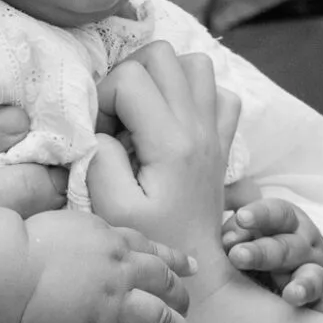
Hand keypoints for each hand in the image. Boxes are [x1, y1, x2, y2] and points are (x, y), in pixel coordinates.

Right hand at [14, 209, 200, 322]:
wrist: (6, 268)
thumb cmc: (23, 243)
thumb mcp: (68, 225)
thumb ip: (89, 235)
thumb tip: (91, 242)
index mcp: (112, 243)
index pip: (152, 252)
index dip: (175, 261)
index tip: (191, 269)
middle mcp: (120, 274)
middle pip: (165, 285)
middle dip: (182, 300)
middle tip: (188, 311)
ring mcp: (110, 308)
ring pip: (160, 322)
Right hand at [88, 44, 238, 294]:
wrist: (201, 269)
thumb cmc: (153, 241)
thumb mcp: (113, 209)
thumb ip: (100, 160)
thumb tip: (101, 129)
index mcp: (172, 142)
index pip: (129, 77)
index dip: (103, 97)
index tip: (101, 134)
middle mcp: (199, 127)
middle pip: (162, 54)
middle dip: (128, 75)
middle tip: (118, 116)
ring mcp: (215, 130)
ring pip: (195, 63)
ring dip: (162, 77)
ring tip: (143, 110)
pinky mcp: (223, 139)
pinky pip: (219, 92)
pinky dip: (195, 95)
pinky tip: (174, 120)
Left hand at [221, 197, 322, 316]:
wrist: (293, 269)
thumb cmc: (258, 246)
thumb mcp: (249, 233)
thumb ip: (236, 234)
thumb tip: (226, 243)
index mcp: (287, 223)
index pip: (276, 214)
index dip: (259, 215)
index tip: (242, 218)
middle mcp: (304, 246)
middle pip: (285, 248)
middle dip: (261, 253)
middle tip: (237, 257)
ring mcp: (317, 273)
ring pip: (311, 277)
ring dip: (302, 286)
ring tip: (291, 295)